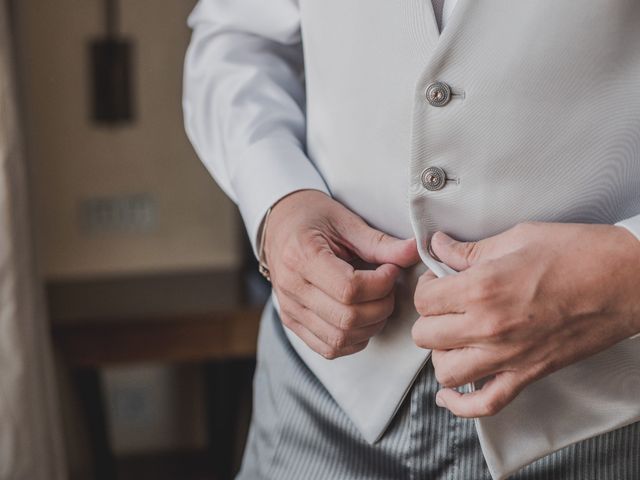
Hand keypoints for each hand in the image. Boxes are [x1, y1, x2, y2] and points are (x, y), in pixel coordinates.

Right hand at [265, 190, 419, 358]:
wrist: (278, 225)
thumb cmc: (310, 218)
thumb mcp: (346, 222)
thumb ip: (380, 242)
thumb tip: (415, 251)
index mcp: (301, 257)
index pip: (349, 289)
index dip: (381, 284)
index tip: (390, 269)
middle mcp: (291, 288)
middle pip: (347, 318)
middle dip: (381, 306)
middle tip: (388, 287)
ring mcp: (290, 310)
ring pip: (339, 339)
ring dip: (370, 326)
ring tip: (377, 301)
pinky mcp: (292, 323)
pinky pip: (328, 347)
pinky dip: (353, 340)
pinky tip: (362, 319)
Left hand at [412, 222, 639, 416]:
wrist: (628, 280)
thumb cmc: (578, 253)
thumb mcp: (518, 238)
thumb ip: (470, 250)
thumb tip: (437, 246)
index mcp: (482, 288)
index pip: (423, 300)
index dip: (426, 287)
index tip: (438, 281)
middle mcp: (489, 327)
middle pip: (426, 336)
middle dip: (429, 318)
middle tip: (444, 305)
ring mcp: (508, 356)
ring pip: (446, 371)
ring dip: (442, 354)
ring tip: (453, 337)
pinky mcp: (529, 374)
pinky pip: (485, 404)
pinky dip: (462, 405)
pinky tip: (450, 394)